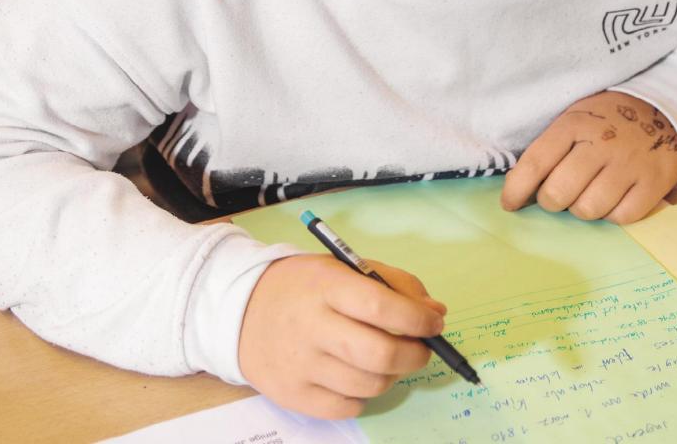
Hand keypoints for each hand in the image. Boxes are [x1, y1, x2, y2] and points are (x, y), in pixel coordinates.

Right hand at [238, 254, 446, 419]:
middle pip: (379, 354)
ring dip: (391, 374)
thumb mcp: (344, 269)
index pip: (380, 306)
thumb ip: (393, 284)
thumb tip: (435, 313)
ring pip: (370, 385)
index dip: (417, 318)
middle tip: (421, 348)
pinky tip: (356, 374)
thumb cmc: (304, 287)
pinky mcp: (293, 395)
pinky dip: (363, 395)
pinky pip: (348, 408)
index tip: (434, 322)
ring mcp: (301, 365)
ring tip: (384, 358)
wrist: (241, 311)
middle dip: (414, 354)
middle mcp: (312, 326)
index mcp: (326, 287)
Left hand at [501, 91, 676, 223]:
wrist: (663, 110)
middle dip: (550, 201)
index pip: (536, 163)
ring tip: (587, 194)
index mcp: (574, 124)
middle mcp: (601, 143)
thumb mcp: (573, 119)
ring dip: (581, 208)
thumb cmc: (605, 120)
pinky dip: (612, 214)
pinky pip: (621, 217)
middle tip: (557, 195)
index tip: (509, 204)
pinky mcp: (653, 183)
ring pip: (588, 210)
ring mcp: (629, 164)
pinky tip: (612, 198)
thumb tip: (516, 189)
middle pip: (558, 193)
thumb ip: (547, 149)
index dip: (516, 190)